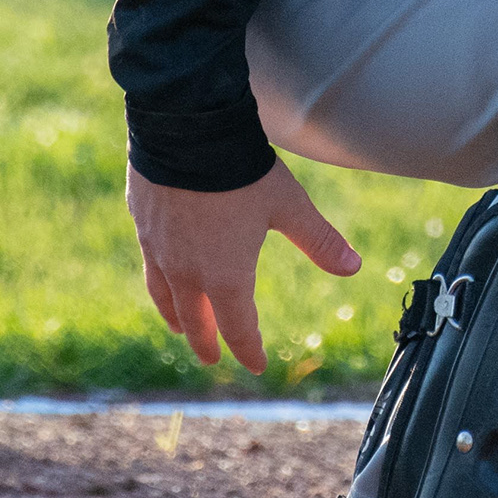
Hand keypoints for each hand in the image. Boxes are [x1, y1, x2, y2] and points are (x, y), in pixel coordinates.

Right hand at [126, 159, 361, 373]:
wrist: (187, 132)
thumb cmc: (243, 172)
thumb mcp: (290, 207)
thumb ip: (320, 240)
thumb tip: (354, 268)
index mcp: (226, 276)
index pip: (239, 327)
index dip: (249, 348)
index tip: (255, 365)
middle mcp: (187, 273)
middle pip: (197, 320)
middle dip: (208, 341)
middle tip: (211, 357)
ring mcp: (160, 251)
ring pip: (166, 297)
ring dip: (177, 317)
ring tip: (181, 328)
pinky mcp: (142, 225)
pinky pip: (151, 265)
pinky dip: (160, 282)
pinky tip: (163, 274)